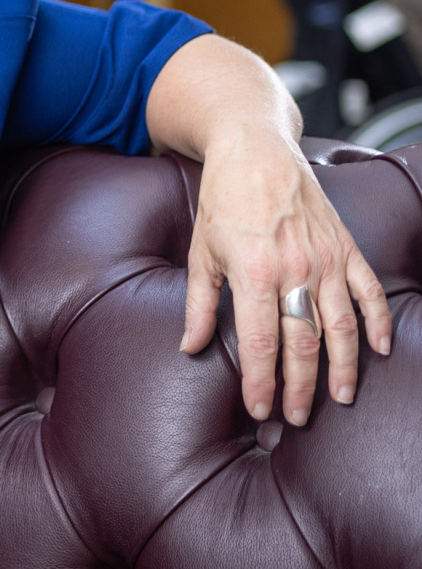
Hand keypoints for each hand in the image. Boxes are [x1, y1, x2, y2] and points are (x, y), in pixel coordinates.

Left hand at [180, 129, 392, 424]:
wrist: (256, 150)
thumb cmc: (223, 202)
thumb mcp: (201, 253)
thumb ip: (198, 305)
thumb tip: (189, 347)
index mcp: (254, 273)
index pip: (261, 343)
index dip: (261, 382)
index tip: (260, 410)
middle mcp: (295, 270)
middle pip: (304, 343)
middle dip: (301, 387)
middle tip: (295, 418)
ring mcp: (326, 259)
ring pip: (342, 326)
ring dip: (343, 366)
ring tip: (340, 397)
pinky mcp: (346, 248)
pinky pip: (368, 291)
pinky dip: (378, 322)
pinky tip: (377, 350)